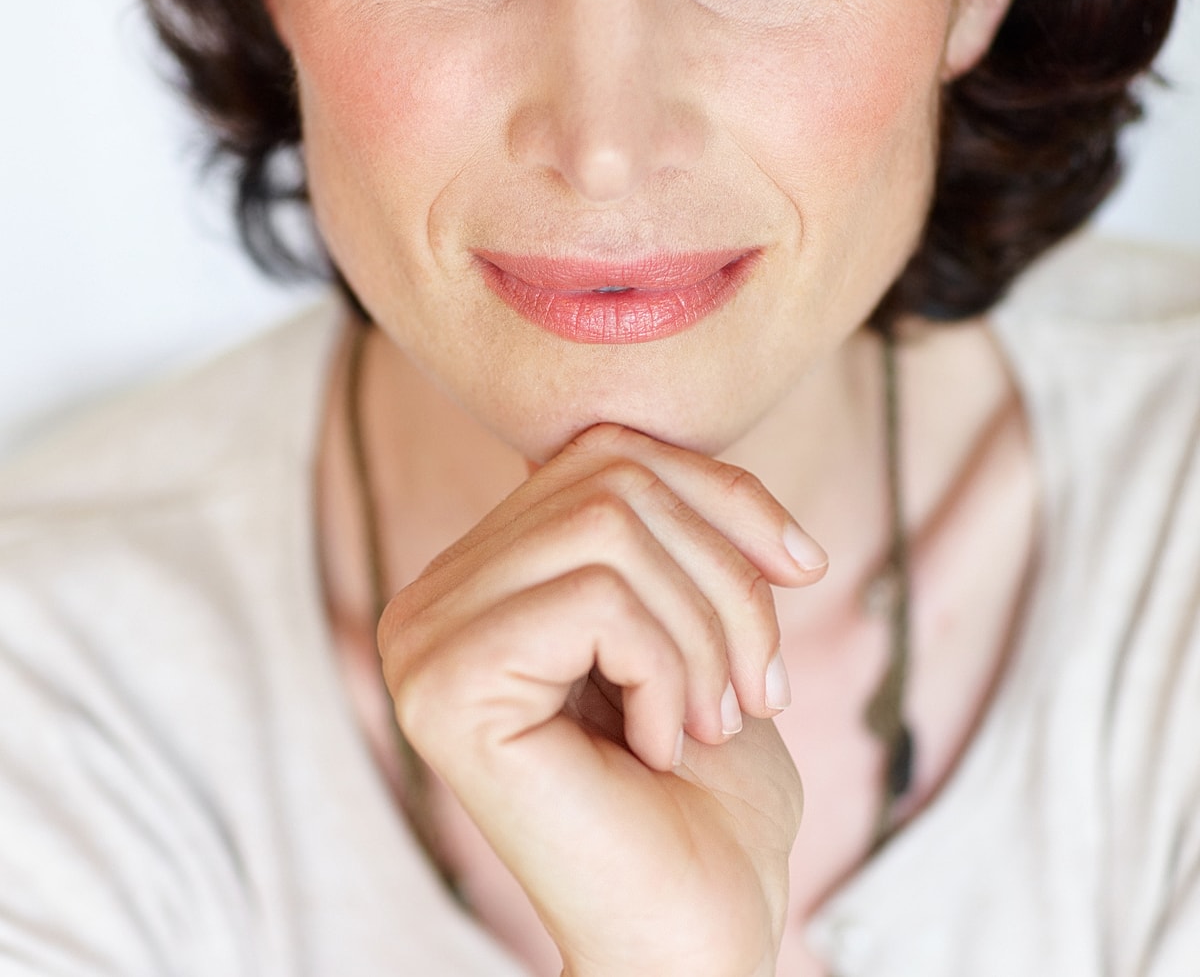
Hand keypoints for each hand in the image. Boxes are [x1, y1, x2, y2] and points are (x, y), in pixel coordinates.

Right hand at [377, 422, 826, 976]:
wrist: (697, 932)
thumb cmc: (708, 789)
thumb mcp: (702, 609)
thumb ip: (663, 515)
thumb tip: (665, 419)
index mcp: (483, 574)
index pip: (601, 452)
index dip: (720, 491)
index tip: (803, 567)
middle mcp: (433, 598)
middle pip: (609, 479)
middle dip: (724, 572)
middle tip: (761, 683)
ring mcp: (425, 641)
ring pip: (608, 528)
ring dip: (706, 628)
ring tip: (715, 718)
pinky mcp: (444, 687)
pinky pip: (595, 599)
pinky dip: (666, 667)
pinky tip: (657, 745)